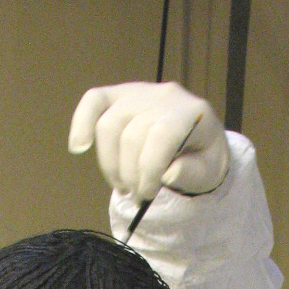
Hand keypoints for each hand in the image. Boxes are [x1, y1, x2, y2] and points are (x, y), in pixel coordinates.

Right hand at [69, 82, 229, 202]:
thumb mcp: (209, 171)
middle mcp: (163, 96)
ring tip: (122, 185)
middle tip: (137, 196)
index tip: (146, 195)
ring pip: (109, 125)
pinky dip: (81, 123)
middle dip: (130, 175)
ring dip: (110, 164)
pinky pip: (94, 101)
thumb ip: (192, 173)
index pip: (160, 136)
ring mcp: (139, 92)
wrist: (198, 135)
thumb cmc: (202, 156)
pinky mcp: (119, 94)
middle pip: (131, 135)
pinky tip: (79, 147)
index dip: (148, 170)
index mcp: (190, 113)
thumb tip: (167, 173)